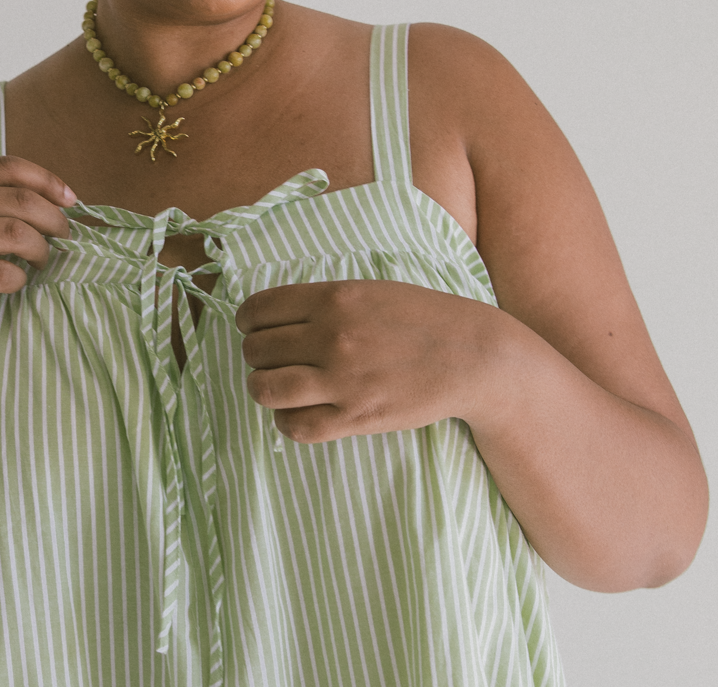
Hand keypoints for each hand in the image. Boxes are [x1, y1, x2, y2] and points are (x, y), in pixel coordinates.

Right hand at [0, 156, 75, 340]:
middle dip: (54, 220)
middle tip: (65, 237)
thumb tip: (40, 197)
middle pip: (20, 201)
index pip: (7, 166)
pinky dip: (18, 279)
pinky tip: (17, 282)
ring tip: (43, 261)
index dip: (47, 181)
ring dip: (41, 250)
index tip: (71, 200)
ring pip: (15, 234)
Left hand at [236, 280, 496, 443]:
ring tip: (278, 384)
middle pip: (255, 350)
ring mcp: (342, 380)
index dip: (247, 321)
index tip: (254, 327)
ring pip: (264, 388)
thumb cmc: (419, 317)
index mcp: (333, 298)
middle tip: (273, 357)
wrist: (470, 355)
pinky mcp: (355, 417)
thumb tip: (269, 316)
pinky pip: (294, 426)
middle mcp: (331, 336)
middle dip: (256, 354)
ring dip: (262, 386)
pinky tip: (297, 409)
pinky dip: (285, 419)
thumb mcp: (367, 290)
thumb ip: (320, 301)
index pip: (257, 310)